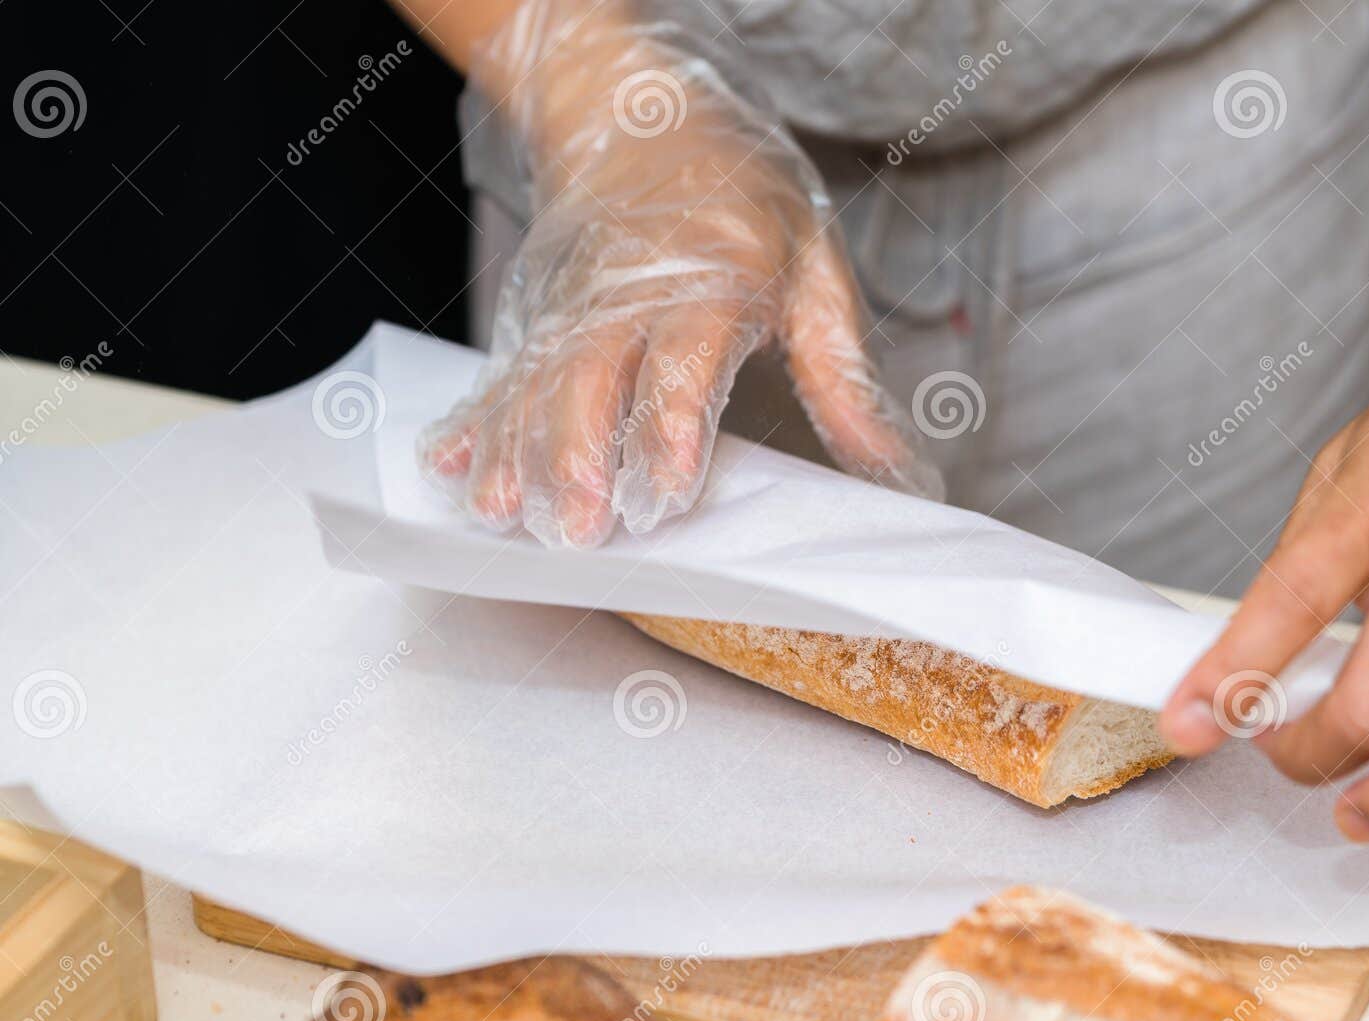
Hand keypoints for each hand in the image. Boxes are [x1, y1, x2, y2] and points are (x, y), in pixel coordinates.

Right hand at [419, 4, 939, 546]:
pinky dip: (476, 419)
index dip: (672, 426)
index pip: (686, 357)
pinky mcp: (542, 312)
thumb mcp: (816, 267)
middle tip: (579, 527)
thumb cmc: (743, 195)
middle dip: (579, 455)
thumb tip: (888, 464)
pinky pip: (505, 370)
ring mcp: (576, 300)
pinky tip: (450, 464)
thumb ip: (842, 373)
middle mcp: (634, 288)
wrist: (644, 112)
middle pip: (593, 373)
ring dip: (517, 449)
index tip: (663, 491)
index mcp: (717, 275)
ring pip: (538, 379)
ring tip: (502, 512)